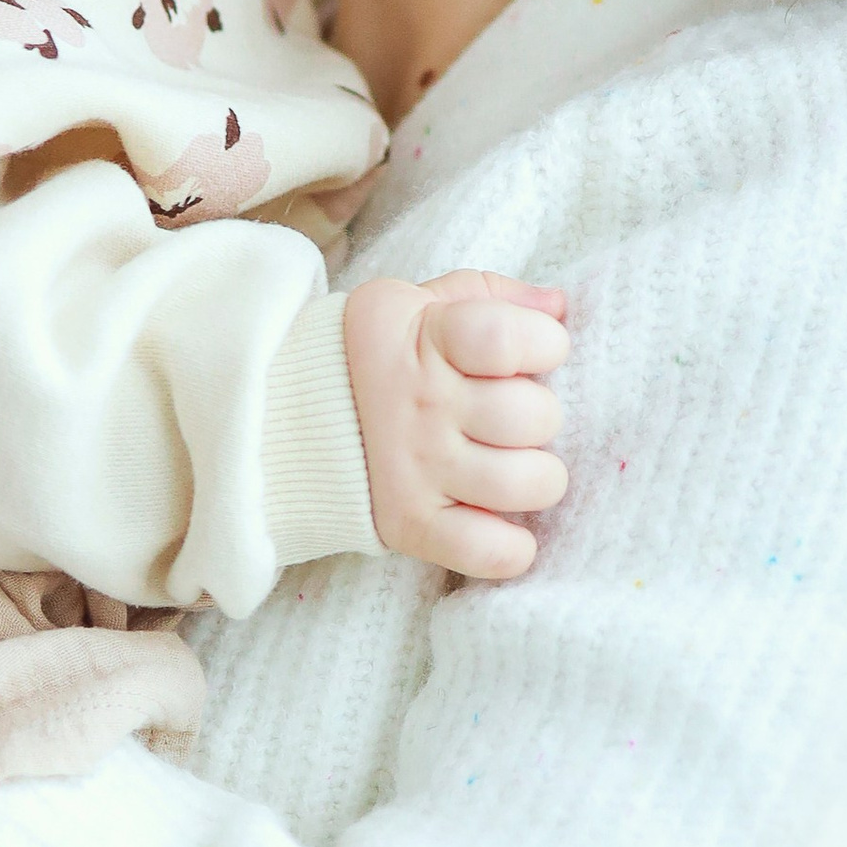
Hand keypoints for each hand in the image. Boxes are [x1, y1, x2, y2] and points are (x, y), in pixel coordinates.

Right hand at [344, 272, 569, 581]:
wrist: (288, 414)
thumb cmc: (381, 355)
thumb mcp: (420, 302)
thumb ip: (493, 295)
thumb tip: (558, 307)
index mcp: (427, 339)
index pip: (510, 338)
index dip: (544, 344)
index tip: (534, 353)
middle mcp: (421, 405)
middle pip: (533, 416)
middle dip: (542, 414)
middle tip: (515, 418)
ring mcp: (415, 468)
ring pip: (528, 483)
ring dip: (538, 476)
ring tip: (514, 465)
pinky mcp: (409, 524)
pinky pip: (491, 551)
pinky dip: (512, 547)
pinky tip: (503, 522)